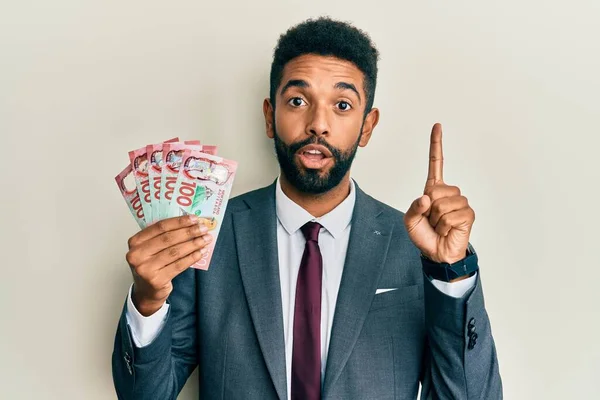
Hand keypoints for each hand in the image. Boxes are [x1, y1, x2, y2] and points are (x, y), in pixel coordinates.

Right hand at [125, 215, 212, 315]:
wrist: (146, 291)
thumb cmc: (151, 266)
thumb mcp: (151, 249)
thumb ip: (163, 236)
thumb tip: (190, 223)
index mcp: (135, 242)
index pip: (160, 227)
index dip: (179, 222)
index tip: (194, 218)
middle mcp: (136, 255)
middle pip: (168, 238)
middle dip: (189, 232)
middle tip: (203, 228)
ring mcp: (145, 269)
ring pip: (174, 252)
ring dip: (193, 244)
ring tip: (205, 239)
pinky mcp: (156, 280)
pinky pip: (178, 265)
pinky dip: (191, 258)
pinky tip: (200, 252)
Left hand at [404, 123, 474, 263]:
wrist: (437, 254)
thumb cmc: (425, 235)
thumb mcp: (410, 221)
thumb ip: (413, 207)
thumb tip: (427, 198)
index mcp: (433, 189)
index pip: (436, 163)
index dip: (436, 145)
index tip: (437, 126)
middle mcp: (449, 193)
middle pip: (434, 191)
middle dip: (428, 209)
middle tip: (431, 221)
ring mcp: (460, 202)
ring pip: (441, 204)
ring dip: (436, 219)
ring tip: (439, 226)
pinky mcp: (468, 213)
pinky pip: (450, 216)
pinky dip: (444, 226)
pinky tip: (448, 230)